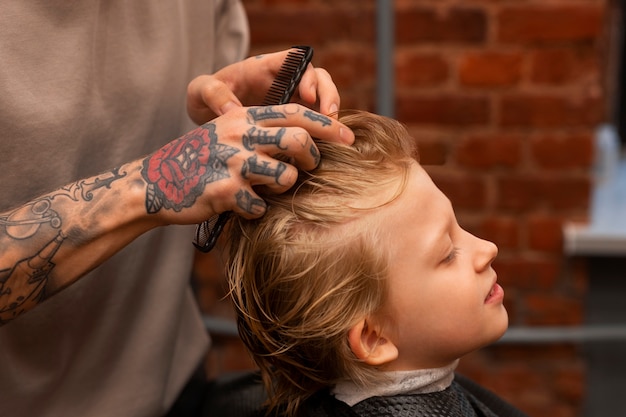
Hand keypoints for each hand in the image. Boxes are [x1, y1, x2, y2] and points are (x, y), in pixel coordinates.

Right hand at [142, 104, 353, 222]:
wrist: (155, 183)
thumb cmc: (198, 160)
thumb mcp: (225, 133)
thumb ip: (259, 131)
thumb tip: (306, 139)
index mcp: (241, 117)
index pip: (294, 113)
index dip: (326, 125)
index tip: (349, 138)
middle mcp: (238, 134)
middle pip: (298, 140)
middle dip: (312, 158)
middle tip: (307, 169)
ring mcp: (231, 163)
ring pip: (286, 176)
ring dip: (282, 188)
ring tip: (265, 190)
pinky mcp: (224, 191)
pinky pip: (260, 206)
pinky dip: (256, 211)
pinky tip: (240, 207)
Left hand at [187, 48, 340, 124]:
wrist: (206, 115)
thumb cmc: (204, 97)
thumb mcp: (200, 91)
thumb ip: (214, 94)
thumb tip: (233, 110)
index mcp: (264, 67)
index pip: (295, 60)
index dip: (306, 75)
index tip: (306, 96)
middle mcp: (284, 81)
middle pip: (318, 78)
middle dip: (328, 95)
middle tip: (328, 119)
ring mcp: (291, 100)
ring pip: (323, 100)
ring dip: (330, 116)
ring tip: (330, 135)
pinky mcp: (292, 120)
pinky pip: (314, 122)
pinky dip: (321, 133)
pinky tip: (321, 148)